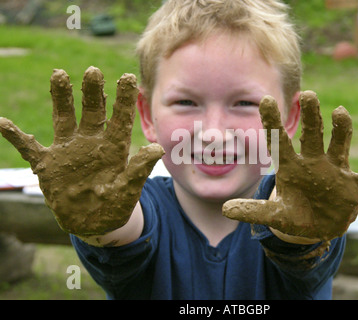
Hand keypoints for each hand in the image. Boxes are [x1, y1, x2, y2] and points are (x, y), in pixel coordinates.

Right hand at [0, 67, 163, 235]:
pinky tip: (2, 123)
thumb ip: (138, 169)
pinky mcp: (48, 164)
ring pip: (63, 119)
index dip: (124, 99)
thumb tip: (157, 148)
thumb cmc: (114, 206)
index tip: (128, 77)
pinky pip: (28, 148)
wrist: (92, 223)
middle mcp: (91, 143)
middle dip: (92, 93)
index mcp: (113, 148)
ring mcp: (68, 151)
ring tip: (59, 74)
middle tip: (94, 72)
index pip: (120, 119)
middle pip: (92, 112)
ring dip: (61, 99)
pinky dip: (15, 137)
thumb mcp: (128, 190)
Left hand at [222, 91, 357, 240]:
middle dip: (312, 116)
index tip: (266, 99)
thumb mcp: (275, 215)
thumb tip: (226, 210)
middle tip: (308, 95)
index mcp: (292, 167)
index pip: (280, 140)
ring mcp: (336, 172)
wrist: (319, 226)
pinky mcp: (354, 186)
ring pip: (340, 144)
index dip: (273, 122)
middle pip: (313, 135)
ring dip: (342, 129)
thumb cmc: (295, 215)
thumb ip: (253, 211)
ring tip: (340, 112)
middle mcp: (314, 162)